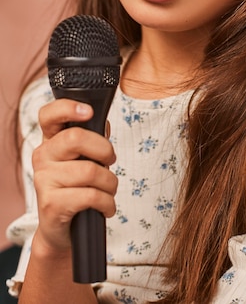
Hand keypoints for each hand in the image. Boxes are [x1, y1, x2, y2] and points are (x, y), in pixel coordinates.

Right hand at [32, 98, 117, 255]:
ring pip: (90, 171)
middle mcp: (42, 156)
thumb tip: (104, 124)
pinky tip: (106, 207)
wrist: (62, 229)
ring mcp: (44, 180)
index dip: (68, 108)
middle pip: (76, 138)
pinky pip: (90, 196)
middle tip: (110, 161)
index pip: (49, 115)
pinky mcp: (51, 204)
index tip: (88, 112)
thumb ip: (92, 139)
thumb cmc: (77, 188)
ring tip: (109, 191)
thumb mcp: (84, 159)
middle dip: (105, 150)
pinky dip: (107, 202)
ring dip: (110, 183)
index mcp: (51, 140)